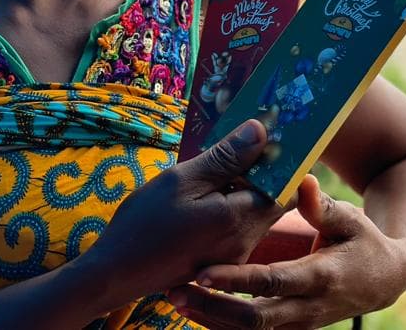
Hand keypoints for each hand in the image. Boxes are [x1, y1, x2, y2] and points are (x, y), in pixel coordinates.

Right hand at [84, 120, 287, 304]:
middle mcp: (246, 241)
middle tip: (233, 144)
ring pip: (254, 211)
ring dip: (241, 186)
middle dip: (260, 170)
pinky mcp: (221, 260)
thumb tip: (261, 131)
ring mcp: (234, 254)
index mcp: (240, 219)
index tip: (265, 135)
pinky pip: (238, 225)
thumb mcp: (182, 180)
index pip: (288, 187)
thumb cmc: (144, 223)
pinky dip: (229, 203)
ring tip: (211, 166)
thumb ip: (225, 158)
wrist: (117, 272)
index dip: (282, 160)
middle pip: (273, 199)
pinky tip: (202, 192)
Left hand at [166, 175, 405, 328]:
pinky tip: (193, 308)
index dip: (237, 280)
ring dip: (210, 317)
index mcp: (321, 277)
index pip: (272, 282)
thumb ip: (323, 207)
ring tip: (175, 298)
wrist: (384, 282)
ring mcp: (298, 323)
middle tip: (176, 291)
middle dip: (213, 307)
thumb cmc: (364, 241)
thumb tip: (302, 181)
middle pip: (254, 318)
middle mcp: (307, 308)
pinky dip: (221, 324)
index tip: (204, 272)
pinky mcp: (290, 327)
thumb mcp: (351, 220)